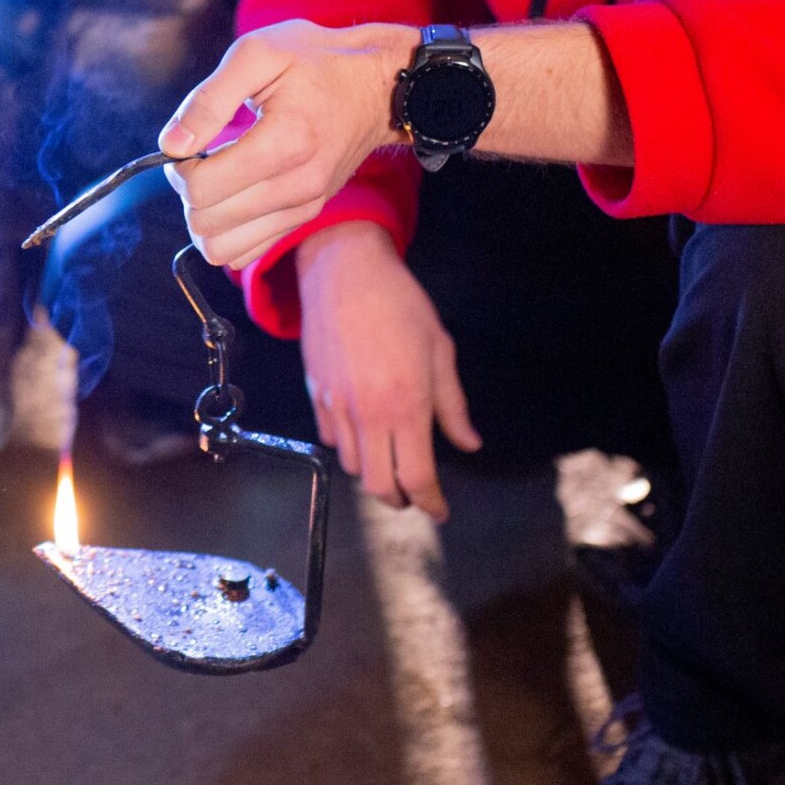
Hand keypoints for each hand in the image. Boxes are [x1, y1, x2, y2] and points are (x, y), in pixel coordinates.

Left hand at [160, 20, 410, 270]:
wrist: (375, 86)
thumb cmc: (315, 61)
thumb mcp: (257, 54)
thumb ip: (209, 100)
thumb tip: (170, 145)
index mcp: (284, 142)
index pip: (202, 189)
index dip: (178, 167)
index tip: (188, 144)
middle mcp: (298, 185)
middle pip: (207, 222)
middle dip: (188, 192)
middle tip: (199, 158)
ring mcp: (304, 206)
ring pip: (223, 249)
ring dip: (203, 216)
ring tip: (215, 178)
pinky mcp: (305, 216)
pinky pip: (246, 252)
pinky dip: (226, 230)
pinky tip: (231, 194)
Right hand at [296, 222, 478, 520]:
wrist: (344, 272)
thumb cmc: (402, 306)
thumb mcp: (440, 351)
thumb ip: (453, 405)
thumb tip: (469, 444)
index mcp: (406, 406)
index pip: (417, 476)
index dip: (430, 502)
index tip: (440, 511)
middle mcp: (368, 414)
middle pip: (379, 485)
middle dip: (400, 499)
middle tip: (415, 494)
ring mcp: (337, 406)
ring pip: (353, 466)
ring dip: (374, 474)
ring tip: (391, 462)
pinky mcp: (316, 394)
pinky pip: (331, 439)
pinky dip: (350, 448)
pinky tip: (364, 434)